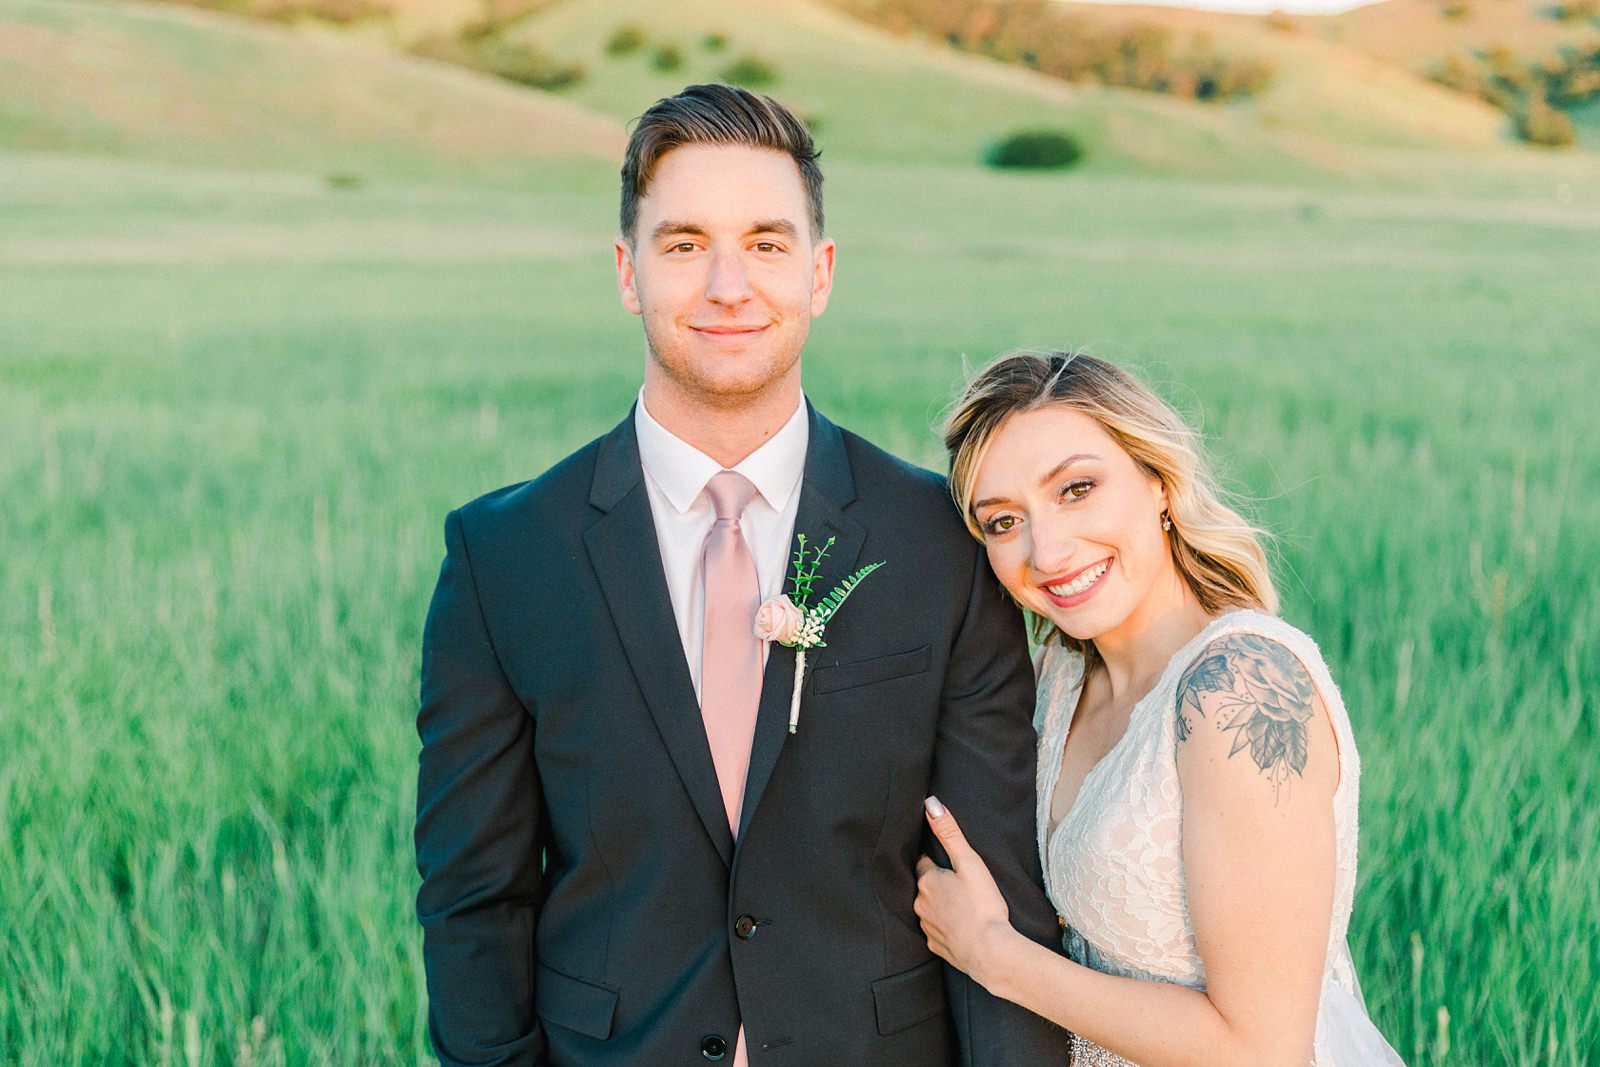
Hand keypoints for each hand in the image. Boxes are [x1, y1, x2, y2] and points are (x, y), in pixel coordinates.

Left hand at [914, 796, 1016, 991]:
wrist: (990, 952)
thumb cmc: (982, 905)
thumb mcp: (969, 862)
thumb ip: (949, 832)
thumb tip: (930, 803)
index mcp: (927, 881)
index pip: (924, 862)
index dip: (936, 860)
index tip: (946, 861)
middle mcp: (920, 904)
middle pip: (925, 886)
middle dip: (937, 883)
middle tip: (957, 883)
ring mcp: (926, 926)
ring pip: (929, 909)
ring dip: (940, 905)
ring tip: (960, 904)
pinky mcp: (935, 946)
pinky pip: (936, 931)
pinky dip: (945, 927)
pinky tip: (960, 926)